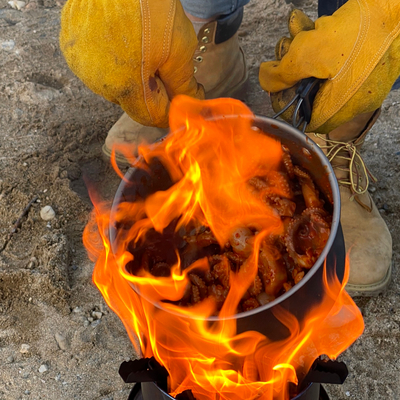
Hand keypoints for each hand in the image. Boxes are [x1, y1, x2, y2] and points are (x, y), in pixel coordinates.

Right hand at [60, 0, 203, 127]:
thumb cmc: (152, 6)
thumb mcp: (179, 51)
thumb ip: (183, 86)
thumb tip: (190, 104)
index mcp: (125, 88)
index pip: (151, 116)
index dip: (169, 110)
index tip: (181, 98)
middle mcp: (97, 82)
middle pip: (132, 101)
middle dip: (151, 89)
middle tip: (164, 63)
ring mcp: (81, 63)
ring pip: (114, 83)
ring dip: (131, 74)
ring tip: (142, 45)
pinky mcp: (71, 45)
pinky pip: (97, 64)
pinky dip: (113, 58)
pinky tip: (123, 37)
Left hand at [259, 2, 399, 132]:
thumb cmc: (360, 32)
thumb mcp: (308, 55)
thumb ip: (281, 75)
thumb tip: (266, 80)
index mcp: (337, 109)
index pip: (299, 118)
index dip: (282, 99)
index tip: (276, 79)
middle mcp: (349, 102)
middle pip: (306, 93)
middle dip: (291, 67)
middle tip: (286, 46)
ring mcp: (358, 83)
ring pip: (318, 72)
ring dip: (301, 49)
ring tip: (298, 27)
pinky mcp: (362, 64)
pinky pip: (333, 61)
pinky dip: (318, 43)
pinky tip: (310, 24)